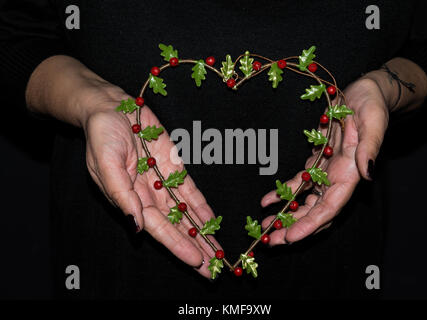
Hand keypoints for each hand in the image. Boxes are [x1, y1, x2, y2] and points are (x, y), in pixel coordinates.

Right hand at [82, 86, 221, 276]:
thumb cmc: (102, 135)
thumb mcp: (105, 164)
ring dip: (201, 232)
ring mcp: (163, 182)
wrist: (111, 108)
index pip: (157, 228)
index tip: (195, 259)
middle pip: (175, 226)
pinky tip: (212, 221)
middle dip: (193, 246)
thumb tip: (136, 225)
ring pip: (186, 212)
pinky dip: (202, 206)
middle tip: (212, 267)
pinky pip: (190, 190)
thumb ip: (121, 195)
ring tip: (217, 251)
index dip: (176, 244)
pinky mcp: (174, 167)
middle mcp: (149, 195)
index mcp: (130, 199)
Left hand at [260, 77, 389, 244]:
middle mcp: (337, 178)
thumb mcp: (373, 123)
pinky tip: (266, 201)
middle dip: (293, 227)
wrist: (364, 94)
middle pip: (314, 211)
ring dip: (286, 215)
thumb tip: (367, 173)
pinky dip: (282, 192)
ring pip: (305, 201)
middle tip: (271, 241)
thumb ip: (370, 148)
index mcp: (350, 174)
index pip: (329, 208)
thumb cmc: (371, 106)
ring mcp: (326, 172)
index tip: (290, 237)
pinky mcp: (317, 163)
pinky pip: (298, 183)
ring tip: (265, 226)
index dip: (310, 225)